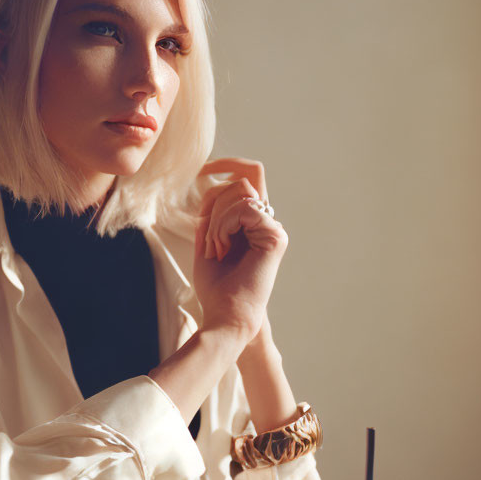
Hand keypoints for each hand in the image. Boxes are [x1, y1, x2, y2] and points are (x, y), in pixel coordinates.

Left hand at [193, 158, 287, 342]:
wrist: (225, 314)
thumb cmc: (215, 286)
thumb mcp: (208, 239)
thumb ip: (213, 212)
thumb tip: (212, 184)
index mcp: (253, 224)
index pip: (245, 179)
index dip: (227, 165)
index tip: (204, 169)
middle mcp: (267, 223)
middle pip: (240, 183)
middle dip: (213, 205)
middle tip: (210, 243)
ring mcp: (274, 228)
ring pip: (241, 192)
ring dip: (217, 219)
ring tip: (215, 249)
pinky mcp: (276, 236)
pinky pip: (245, 208)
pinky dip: (224, 225)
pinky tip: (222, 248)